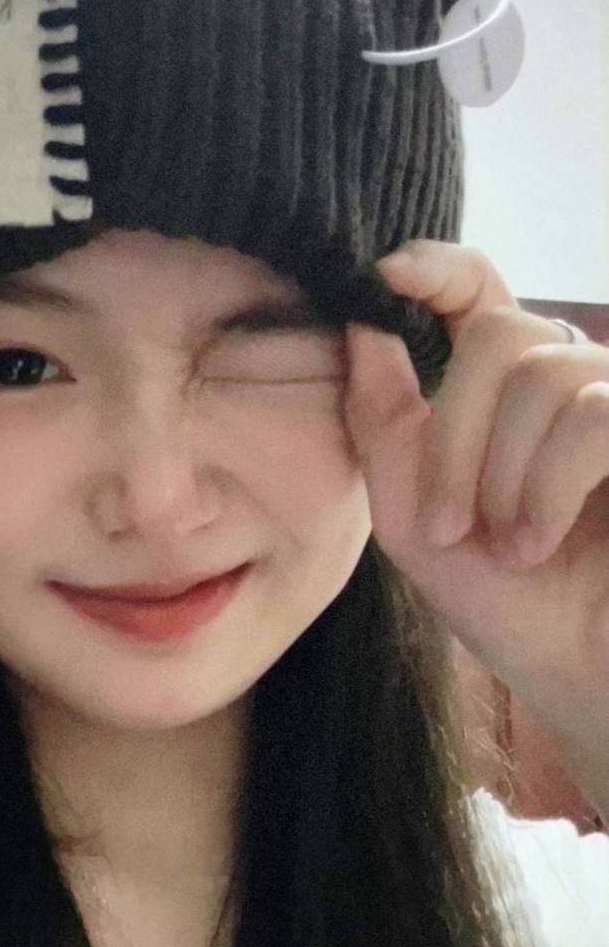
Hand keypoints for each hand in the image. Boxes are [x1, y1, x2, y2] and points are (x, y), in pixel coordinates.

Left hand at [343, 241, 608, 827]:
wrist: (583, 679)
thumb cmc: (507, 608)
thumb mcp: (417, 518)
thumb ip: (384, 424)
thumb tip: (361, 320)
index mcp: (510, 394)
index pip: (481, 294)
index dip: (438, 267)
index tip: (386, 275)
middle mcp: (577, 381)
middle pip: (499, 333)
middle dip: (454, 437)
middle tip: (451, 527)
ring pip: (544, 376)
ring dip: (502, 476)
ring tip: (510, 547)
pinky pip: (594, 414)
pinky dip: (549, 485)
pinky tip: (539, 543)